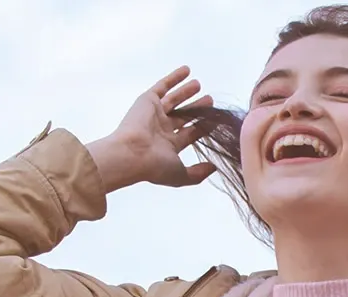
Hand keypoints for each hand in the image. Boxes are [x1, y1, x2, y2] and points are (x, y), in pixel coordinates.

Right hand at [87, 66, 216, 191]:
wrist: (131, 153)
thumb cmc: (154, 166)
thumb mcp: (180, 174)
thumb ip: (197, 173)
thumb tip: (213, 168)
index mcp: (169, 146)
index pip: (190, 134)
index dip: (203, 127)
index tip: (217, 120)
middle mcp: (161, 129)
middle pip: (183, 116)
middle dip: (197, 108)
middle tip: (210, 100)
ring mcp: (154, 114)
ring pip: (174, 100)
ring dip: (186, 92)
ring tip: (199, 84)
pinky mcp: (147, 100)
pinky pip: (163, 86)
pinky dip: (174, 78)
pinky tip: (187, 70)